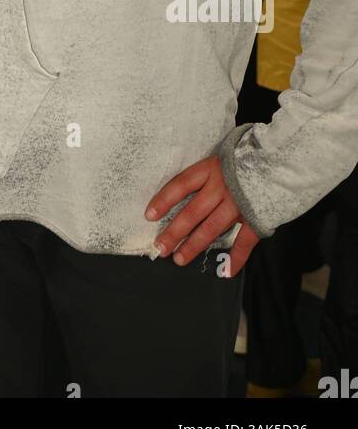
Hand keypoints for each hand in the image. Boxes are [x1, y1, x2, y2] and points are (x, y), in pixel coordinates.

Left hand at [145, 156, 260, 275]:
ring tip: (180, 259)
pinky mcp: (256, 217)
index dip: (164, 200)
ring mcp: (238, 204)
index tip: (149, 215)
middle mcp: (221, 187)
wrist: (280, 160)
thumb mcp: (221, 158)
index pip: (180, 185)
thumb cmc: (245, 159)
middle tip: (161, 248)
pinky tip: (226, 271)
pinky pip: (244, 241)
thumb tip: (184, 192)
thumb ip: (206, 175)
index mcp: (210, 169)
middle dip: (175, 232)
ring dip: (194, 245)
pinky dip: (237, 257)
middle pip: (192, 212)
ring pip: (212, 228)